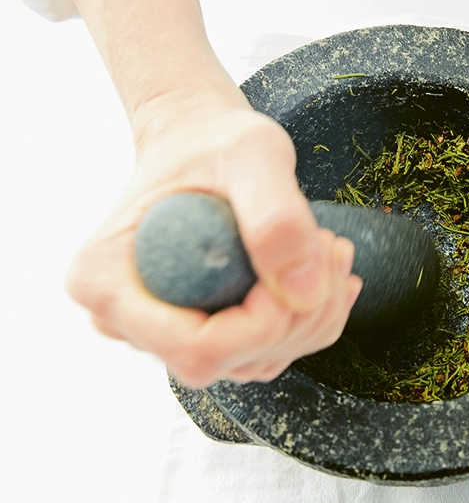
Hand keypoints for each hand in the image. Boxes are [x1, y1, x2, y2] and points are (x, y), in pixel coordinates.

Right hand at [66, 93, 361, 386]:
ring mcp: (166, 332)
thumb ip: (276, 216)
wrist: (202, 141)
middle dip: (299, 314)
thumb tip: (304, 292)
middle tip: (327, 243)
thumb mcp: (251, 154)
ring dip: (314, 314)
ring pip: (257, 361)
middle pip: (229, 361)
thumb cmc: (213, 140)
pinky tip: (327, 267)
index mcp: (107, 283)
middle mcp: (127, 321)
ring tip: (327, 245)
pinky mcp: (204, 331)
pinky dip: (312, 315)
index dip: (263, 325)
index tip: (300, 264)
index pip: (196, 348)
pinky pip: (269, 349)